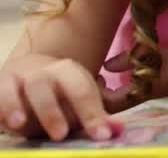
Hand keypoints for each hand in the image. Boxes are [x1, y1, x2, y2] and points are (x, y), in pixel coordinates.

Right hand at [0, 54, 122, 140]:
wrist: (27, 75)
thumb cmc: (59, 94)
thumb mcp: (79, 103)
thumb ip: (95, 117)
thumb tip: (115, 131)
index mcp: (67, 71)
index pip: (82, 90)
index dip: (92, 113)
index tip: (101, 136)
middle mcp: (39, 72)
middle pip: (43, 84)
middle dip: (51, 110)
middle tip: (60, 135)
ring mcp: (13, 79)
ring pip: (10, 87)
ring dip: (13, 105)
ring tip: (19, 124)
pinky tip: (1, 123)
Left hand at [98, 48, 167, 108]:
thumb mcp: (150, 56)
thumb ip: (127, 59)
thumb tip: (106, 66)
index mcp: (136, 93)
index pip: (108, 103)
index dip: (98, 92)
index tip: (99, 75)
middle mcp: (136, 99)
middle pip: (109, 106)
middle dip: (99, 94)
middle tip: (98, 76)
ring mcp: (141, 97)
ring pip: (116, 102)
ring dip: (107, 92)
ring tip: (104, 77)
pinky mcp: (145, 92)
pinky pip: (123, 96)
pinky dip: (115, 89)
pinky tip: (118, 76)